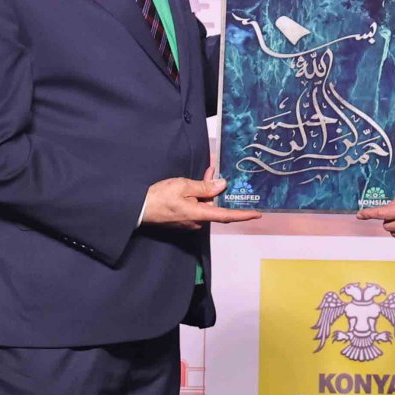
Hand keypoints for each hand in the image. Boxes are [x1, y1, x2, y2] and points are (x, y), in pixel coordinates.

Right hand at [142, 167, 262, 229]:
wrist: (138, 209)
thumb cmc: (160, 197)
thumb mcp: (183, 186)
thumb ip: (204, 187)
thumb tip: (221, 186)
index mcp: (199, 215)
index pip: (226, 216)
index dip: (243, 214)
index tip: (257, 213)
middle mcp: (197, 221)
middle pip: (215, 207)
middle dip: (219, 192)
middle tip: (219, 174)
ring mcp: (189, 221)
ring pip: (205, 205)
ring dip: (207, 191)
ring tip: (208, 173)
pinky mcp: (182, 219)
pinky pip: (197, 207)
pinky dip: (199, 195)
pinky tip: (197, 183)